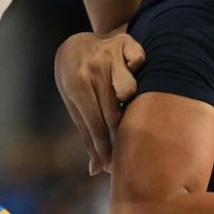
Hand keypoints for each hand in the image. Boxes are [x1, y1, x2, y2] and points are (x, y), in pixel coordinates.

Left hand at [54, 30, 145, 174]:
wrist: (75, 44)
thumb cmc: (75, 82)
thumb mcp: (75, 106)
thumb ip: (88, 136)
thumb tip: (96, 170)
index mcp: (77, 84)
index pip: (97, 124)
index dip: (107, 148)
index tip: (115, 166)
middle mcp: (93, 67)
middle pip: (114, 112)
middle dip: (121, 137)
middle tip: (128, 153)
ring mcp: (110, 52)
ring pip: (129, 88)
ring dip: (132, 104)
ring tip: (131, 115)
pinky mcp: (125, 42)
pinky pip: (139, 59)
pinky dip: (139, 70)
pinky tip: (138, 79)